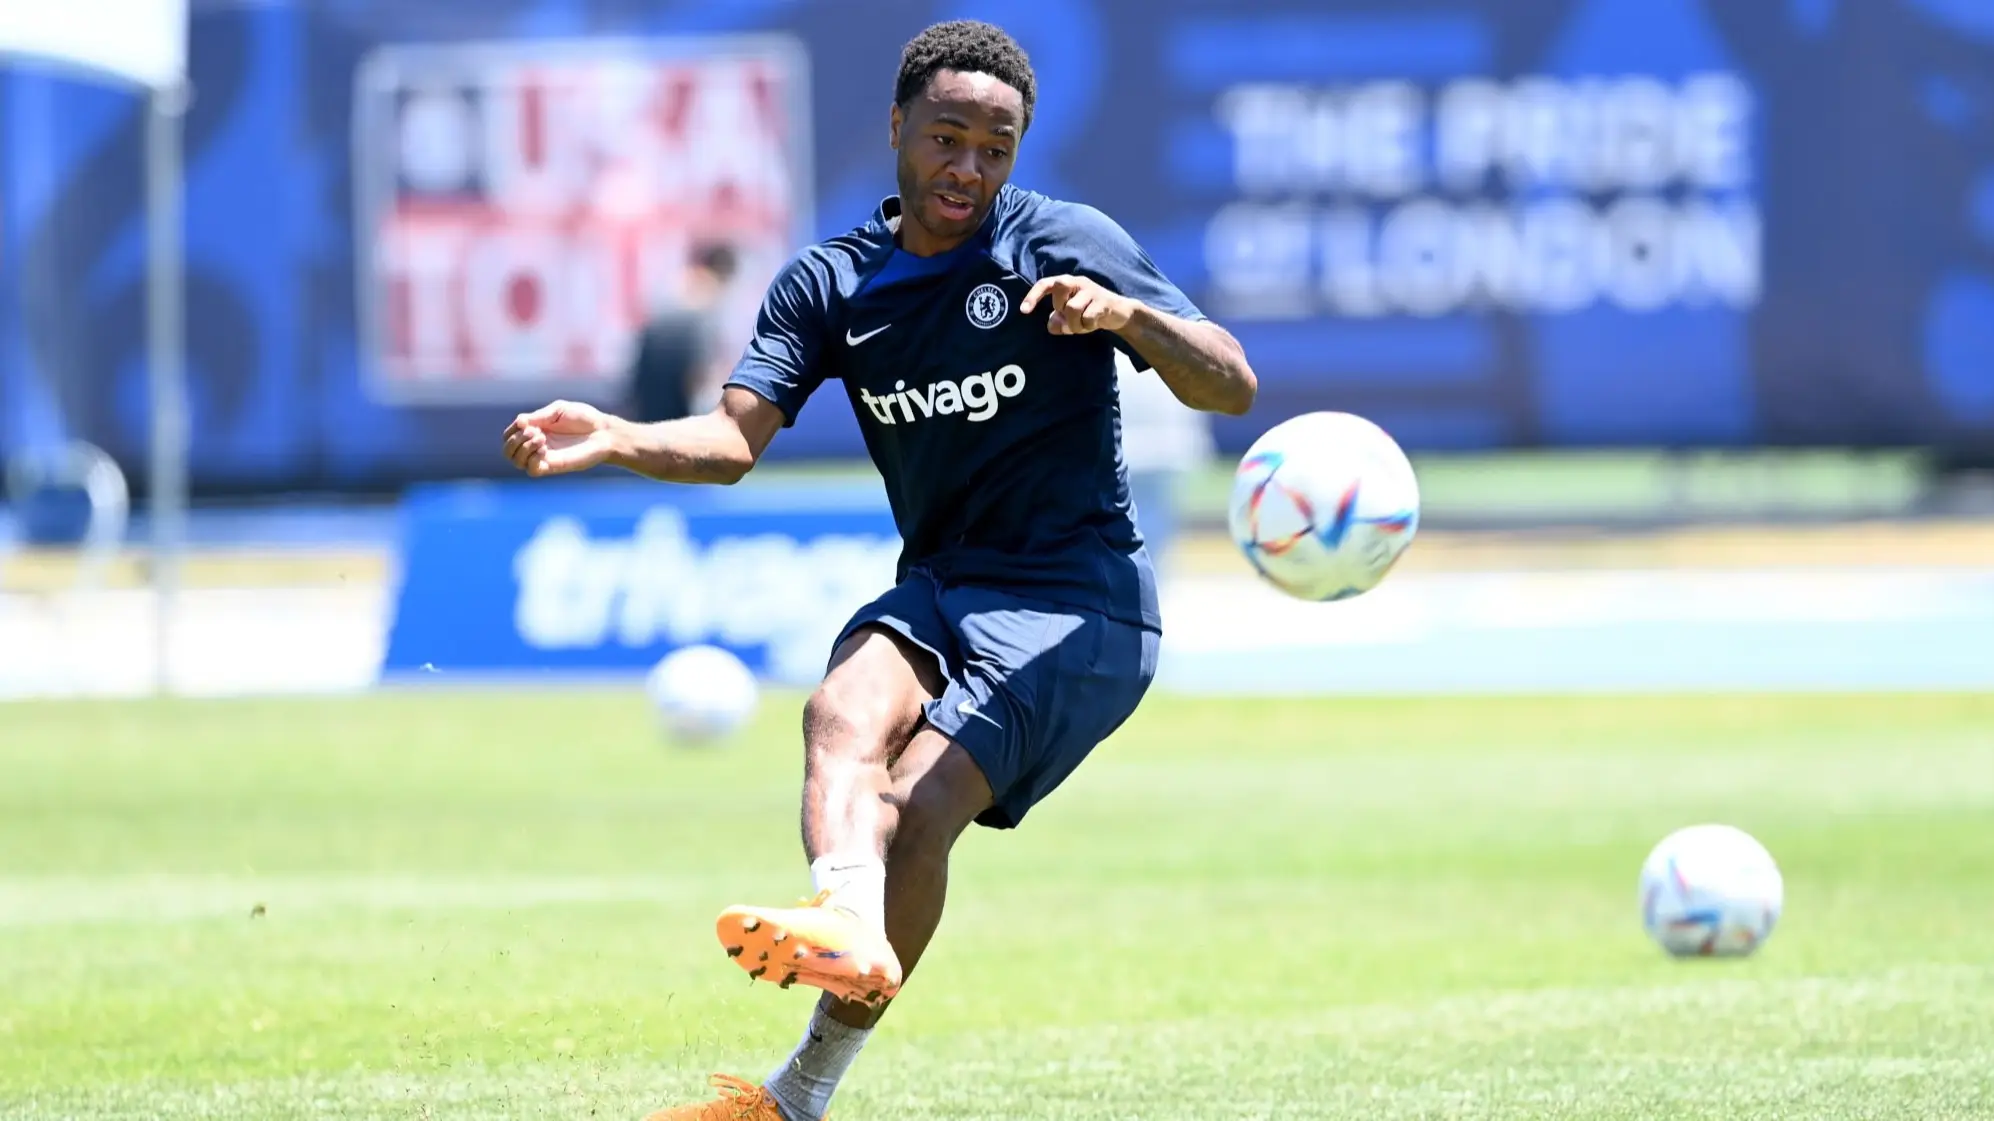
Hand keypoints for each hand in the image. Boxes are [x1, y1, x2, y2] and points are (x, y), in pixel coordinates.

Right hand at [502, 400, 619, 476]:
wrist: (604, 432)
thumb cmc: (584, 419)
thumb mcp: (558, 410)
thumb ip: (538, 416)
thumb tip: (519, 423)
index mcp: (535, 430)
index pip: (509, 436)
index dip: (512, 430)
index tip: (527, 423)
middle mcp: (536, 445)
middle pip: (508, 451)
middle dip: (514, 440)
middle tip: (535, 432)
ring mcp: (544, 457)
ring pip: (516, 462)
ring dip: (523, 448)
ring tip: (542, 439)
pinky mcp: (554, 467)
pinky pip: (532, 471)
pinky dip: (532, 459)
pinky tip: (545, 449)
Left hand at [1020, 274, 1138, 335]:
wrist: (1119, 313)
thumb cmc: (1090, 313)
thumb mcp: (1070, 319)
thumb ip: (1058, 322)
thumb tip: (1052, 325)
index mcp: (1067, 284)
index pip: (1046, 284)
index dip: (1033, 296)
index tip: (1024, 311)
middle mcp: (1078, 282)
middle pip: (1060, 285)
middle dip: (1059, 305)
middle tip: (1066, 315)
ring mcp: (1092, 290)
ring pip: (1072, 308)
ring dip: (1074, 324)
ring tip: (1081, 326)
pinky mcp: (1104, 301)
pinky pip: (1088, 317)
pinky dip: (1087, 326)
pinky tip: (1092, 325)